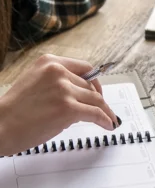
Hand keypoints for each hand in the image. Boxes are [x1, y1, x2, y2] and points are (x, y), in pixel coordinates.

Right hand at [0, 54, 117, 155]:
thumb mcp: (36, 84)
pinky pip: (96, 113)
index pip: (84, 68)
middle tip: (104, 111)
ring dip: (106, 112)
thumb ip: (57, 84)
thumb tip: (81, 95)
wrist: (1, 125)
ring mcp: (64, 90)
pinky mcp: (68, 108)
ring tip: (110, 120)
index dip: (96, 82)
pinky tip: (108, 125)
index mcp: (49, 62)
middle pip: (92, 86)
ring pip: (96, 100)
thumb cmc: (16, 110)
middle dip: (99, 100)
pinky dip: (106, 120)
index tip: (99, 92)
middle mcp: (58, 72)